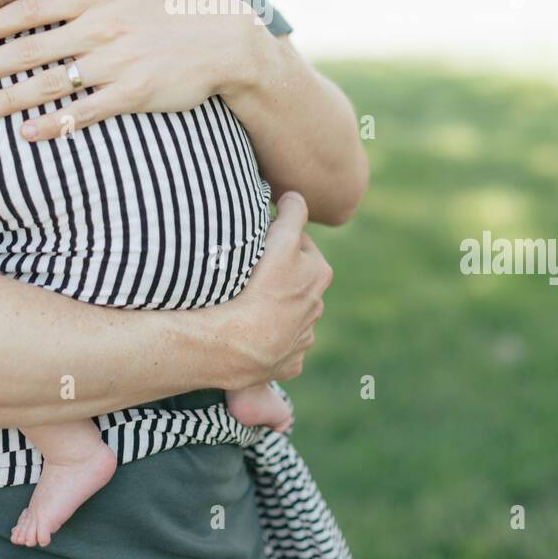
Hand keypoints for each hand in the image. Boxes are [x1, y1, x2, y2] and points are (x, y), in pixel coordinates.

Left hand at [0, 0, 262, 139]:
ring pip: (51, 82)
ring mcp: (117, 61)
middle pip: (31, 48)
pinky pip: (85, 110)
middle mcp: (102, 27)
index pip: (32, 8)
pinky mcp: (134, 92)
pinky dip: (54, 123)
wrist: (228, 39)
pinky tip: (25, 133)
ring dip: (8, 98)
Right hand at [220, 192, 333, 389]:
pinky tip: (247, 332)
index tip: (259, 243)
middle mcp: (316, 307)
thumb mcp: (281, 240)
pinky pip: (277, 345)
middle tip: (248, 272)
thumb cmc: (261, 288)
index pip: (298, 244)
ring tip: (243, 303)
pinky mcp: (288, 363)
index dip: (277, 239)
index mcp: (319, 275)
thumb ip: (293, 213)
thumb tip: (296, 196)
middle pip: (293, 280)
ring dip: (270, 307)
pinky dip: (266, 338)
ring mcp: (302, 338)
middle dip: (276, 274)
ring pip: (285, 313)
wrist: (238, 344)